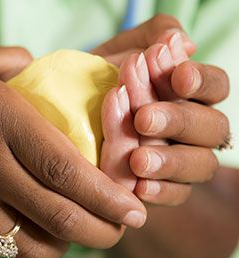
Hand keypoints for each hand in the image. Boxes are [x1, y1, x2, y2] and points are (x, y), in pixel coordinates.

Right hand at [0, 45, 145, 257]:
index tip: (131, 209)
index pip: (67, 170)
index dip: (107, 197)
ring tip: (71, 234)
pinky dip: (16, 246)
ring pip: (26, 245)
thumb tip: (42, 72)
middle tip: (119, 231)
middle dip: (100, 231)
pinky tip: (24, 232)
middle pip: (58, 215)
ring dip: (60, 246)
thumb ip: (11, 66)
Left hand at [97, 14, 228, 205]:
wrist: (64, 113)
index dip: (201, 81)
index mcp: (190, 92)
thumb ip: (146, 39)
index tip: (178, 76)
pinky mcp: (166, 187)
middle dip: (178, 120)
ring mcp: (183, 160)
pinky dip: (160, 191)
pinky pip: (177, 195)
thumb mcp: (114, 53)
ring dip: (170, 160)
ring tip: (137, 160)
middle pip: (212, 127)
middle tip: (143, 119)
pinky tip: (139, 186)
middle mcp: (195, 127)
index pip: (215, 85)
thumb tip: (177, 40)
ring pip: (200, 164)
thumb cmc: (97, 79)